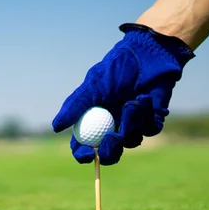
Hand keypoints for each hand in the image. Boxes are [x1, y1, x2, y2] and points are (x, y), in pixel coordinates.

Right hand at [52, 24, 194, 165]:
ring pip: (131, 141)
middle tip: (112, 138)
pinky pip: (150, 130)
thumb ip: (76, 106)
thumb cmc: (117, 67)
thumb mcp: (93, 85)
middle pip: (109, 153)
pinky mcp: (152, 121)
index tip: (87, 154)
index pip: (84, 145)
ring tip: (133, 101)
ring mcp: (133, 125)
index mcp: (94, 119)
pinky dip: (146, 115)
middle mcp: (112, 126)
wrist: (148, 54)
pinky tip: (145, 97)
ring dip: (131, 122)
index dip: (83, 154)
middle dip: (110, 151)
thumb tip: (56, 127)